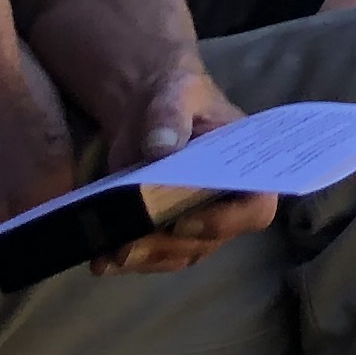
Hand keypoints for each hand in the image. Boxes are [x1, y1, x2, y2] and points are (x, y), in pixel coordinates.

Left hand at [97, 65, 271, 274]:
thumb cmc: (177, 98)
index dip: (227, 222)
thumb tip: (161, 147)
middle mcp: (228, 203)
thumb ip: (170, 115)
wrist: (148, 112)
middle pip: (209, 240)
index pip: (255, 208)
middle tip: (130, 245)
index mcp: (246, 169)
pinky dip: (126, 260)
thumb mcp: (176, 94)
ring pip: (179, 254)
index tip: (185, 222)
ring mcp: (197, 222)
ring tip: (109, 256)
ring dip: (144, 258)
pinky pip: (153, 255)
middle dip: (168, 245)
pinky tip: (100, 260)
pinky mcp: (165, 232)